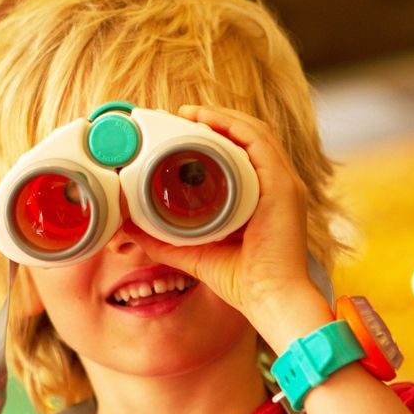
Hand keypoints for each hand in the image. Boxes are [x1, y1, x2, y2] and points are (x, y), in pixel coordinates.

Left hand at [123, 105, 331, 349]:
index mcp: (265, 197)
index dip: (216, 135)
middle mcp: (278, 185)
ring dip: (221, 117)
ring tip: (190, 113)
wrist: (271, 300)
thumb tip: (130, 229)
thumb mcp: (196, 253)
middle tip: (180, 116)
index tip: (182, 130)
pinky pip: (259, 143)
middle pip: (248, 136)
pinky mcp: (283, 187)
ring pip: (254, 132)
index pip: (244, 152)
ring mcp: (284, 183)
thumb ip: (164, 241)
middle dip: (215, 120)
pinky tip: (210, 120)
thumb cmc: (244, 282)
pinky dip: (234, 126)